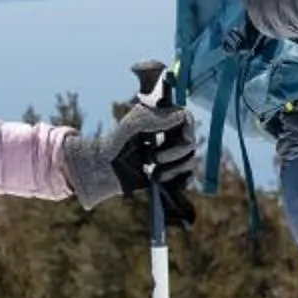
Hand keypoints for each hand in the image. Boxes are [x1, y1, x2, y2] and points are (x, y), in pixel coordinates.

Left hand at [63, 96, 197, 224]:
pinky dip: (180, 181)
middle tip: (154, 158)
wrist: (105, 169)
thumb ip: (156, 118)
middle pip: (190, 142)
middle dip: (175, 153)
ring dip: (175, 169)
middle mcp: (170, 136)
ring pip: (192, 161)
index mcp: (163, 119)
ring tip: (155, 173)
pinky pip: (188, 178)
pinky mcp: (171, 174)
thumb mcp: (134, 125)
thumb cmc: (116, 143)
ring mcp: (172, 155)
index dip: (187, 128)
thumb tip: (182, 116)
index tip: (178, 137)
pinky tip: (162, 180)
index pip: (186, 118)